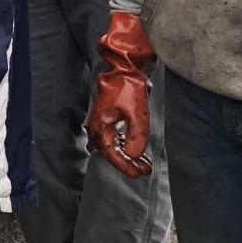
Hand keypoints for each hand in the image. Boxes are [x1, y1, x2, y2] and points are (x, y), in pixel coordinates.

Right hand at [87, 11, 156, 178]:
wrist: (125, 69)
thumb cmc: (129, 88)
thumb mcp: (137, 113)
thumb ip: (136, 135)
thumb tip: (134, 154)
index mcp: (99, 126)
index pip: (110, 153)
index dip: (125, 165)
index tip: (138, 174)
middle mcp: (97, 126)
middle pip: (110, 152)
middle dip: (127, 164)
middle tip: (144, 172)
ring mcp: (102, 122)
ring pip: (112, 146)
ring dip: (127, 156)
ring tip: (144, 165)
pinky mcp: (109, 118)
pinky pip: (114, 138)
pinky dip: (125, 147)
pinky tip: (136, 152)